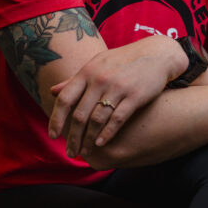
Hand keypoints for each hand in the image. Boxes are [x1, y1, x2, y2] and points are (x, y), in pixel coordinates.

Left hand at [48, 35, 185, 157]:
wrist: (155, 54)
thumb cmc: (121, 61)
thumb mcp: (96, 65)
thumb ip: (74, 80)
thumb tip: (52, 91)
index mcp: (87, 72)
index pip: (65, 99)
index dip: (56, 119)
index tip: (53, 136)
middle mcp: (99, 79)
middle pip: (80, 114)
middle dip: (73, 137)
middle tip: (70, 152)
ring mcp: (117, 87)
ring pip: (97, 119)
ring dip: (88, 139)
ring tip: (84, 152)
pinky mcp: (135, 95)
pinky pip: (117, 119)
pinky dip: (107, 133)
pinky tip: (100, 143)